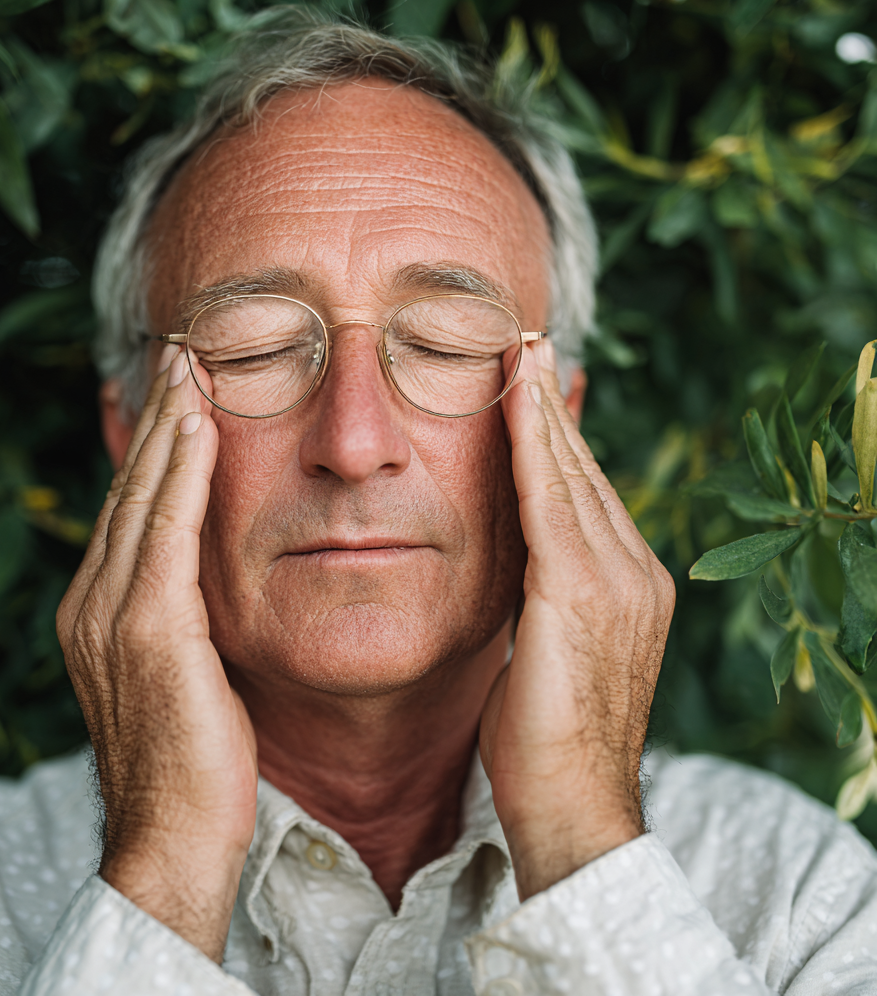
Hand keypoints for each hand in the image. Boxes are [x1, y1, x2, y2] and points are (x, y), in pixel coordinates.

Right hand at [56, 349, 257, 960]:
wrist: (175, 838)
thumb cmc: (195, 761)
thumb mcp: (185, 672)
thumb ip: (183, 616)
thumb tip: (210, 579)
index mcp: (100, 612)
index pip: (129, 510)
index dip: (152, 448)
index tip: (179, 396)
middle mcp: (92, 603)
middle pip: (129, 489)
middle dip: (156, 419)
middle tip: (182, 355)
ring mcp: (111, 615)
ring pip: (142, 497)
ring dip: (167, 427)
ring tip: (190, 368)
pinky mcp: (147, 631)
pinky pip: (166, 531)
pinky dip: (180, 473)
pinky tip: (198, 426)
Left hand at [480, 340, 674, 899]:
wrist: (571, 806)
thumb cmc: (545, 737)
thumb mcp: (544, 646)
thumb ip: (540, 590)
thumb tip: (518, 555)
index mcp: (629, 585)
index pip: (585, 491)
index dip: (557, 434)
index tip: (531, 382)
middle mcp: (634, 572)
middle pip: (582, 469)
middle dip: (548, 404)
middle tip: (524, 340)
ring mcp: (616, 581)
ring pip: (570, 473)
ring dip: (539, 408)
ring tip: (517, 349)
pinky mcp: (580, 594)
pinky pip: (550, 501)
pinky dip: (533, 446)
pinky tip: (512, 398)